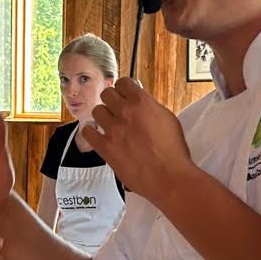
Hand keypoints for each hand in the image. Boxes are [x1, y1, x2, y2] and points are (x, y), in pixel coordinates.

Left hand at [86, 79, 193, 202]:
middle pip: (106, 94)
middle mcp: (125, 113)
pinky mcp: (105, 148)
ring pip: (96, 111)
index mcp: (142, 103)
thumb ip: (150, 108)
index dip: (123, 88)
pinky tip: (98, 136)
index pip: (123, 82)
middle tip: (117, 110)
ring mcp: (113, 130)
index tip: (124, 94)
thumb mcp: (168, 119)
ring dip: (103, 116)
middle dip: (112, 100)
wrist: (168, 177)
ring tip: (110, 125)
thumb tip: (141, 104)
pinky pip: (88, 132)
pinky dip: (92, 132)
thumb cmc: (173, 151)